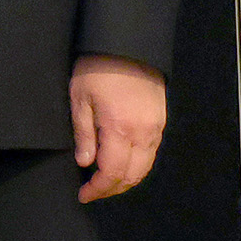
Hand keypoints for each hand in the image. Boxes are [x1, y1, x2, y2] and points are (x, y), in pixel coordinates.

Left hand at [71, 54, 166, 200]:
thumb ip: (83, 134)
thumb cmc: (97, 69)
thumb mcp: (79, 100)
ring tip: (104, 182)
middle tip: (92, 192)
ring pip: (145, 166)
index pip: (112, 173)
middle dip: (112, 189)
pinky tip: (121, 164)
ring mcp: (156, 127)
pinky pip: (151, 152)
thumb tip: (84, 163)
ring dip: (126, 180)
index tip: (83, 194)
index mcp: (120, 129)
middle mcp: (144, 133)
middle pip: (133, 175)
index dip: (98, 188)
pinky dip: (137, 165)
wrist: (128, 45)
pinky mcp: (161, 121)